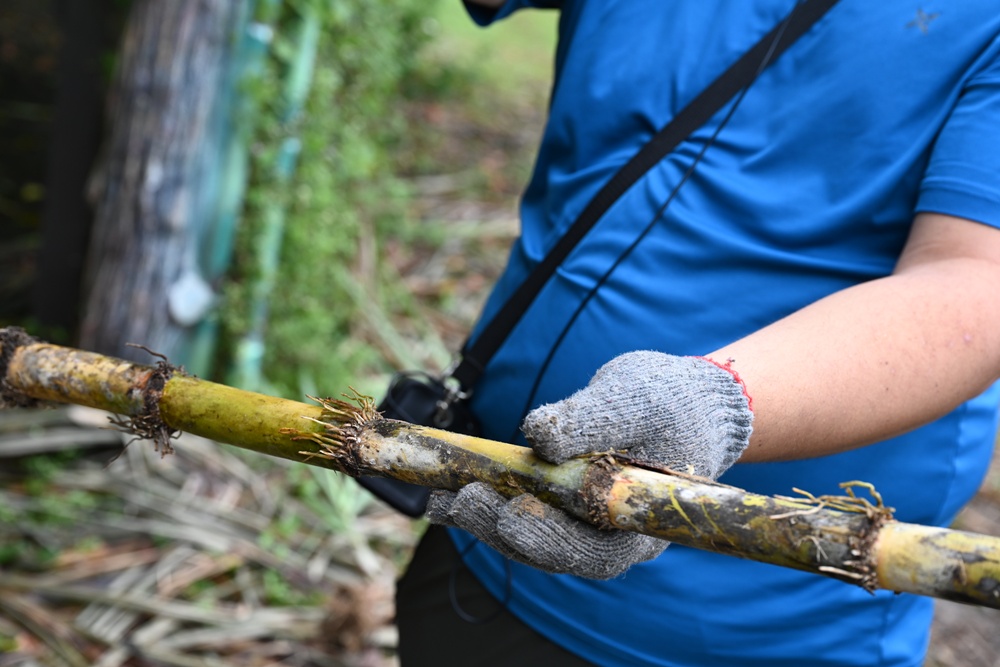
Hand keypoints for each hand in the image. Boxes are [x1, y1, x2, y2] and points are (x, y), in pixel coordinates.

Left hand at [427, 351, 753, 578]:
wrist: (685, 400)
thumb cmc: (672, 401)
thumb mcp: (637, 399)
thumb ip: (594, 419)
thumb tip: (537, 438)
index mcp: (643, 524)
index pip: (596, 552)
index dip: (550, 542)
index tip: (512, 517)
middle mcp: (613, 535)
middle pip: (554, 550)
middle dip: (503, 528)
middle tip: (463, 500)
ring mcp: (587, 520)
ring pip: (533, 534)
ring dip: (486, 519)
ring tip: (441, 499)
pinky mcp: (564, 500)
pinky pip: (523, 508)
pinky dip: (487, 500)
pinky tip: (446, 492)